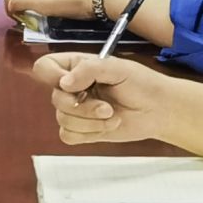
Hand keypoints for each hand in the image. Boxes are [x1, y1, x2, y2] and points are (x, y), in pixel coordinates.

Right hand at [33, 52, 183, 145]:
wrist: (158, 110)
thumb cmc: (140, 83)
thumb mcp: (117, 68)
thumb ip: (89, 70)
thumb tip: (63, 84)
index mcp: (75, 66)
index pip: (44, 67)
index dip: (52, 76)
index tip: (71, 85)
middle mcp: (71, 88)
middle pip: (55, 99)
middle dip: (83, 107)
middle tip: (107, 107)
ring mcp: (75, 111)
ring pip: (63, 120)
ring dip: (91, 122)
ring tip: (113, 116)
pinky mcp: (82, 131)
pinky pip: (68, 136)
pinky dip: (89, 133)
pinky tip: (107, 127)